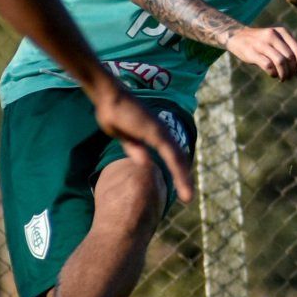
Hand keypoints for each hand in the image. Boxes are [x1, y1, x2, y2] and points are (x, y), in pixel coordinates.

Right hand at [91, 84, 194, 202]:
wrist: (107, 98)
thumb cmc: (114, 114)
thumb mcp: (126, 137)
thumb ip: (136, 149)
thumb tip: (145, 162)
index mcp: (156, 135)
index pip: (172, 157)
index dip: (178, 173)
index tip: (181, 189)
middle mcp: (163, 133)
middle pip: (179, 160)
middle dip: (184, 180)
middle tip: (188, 199)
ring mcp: (160, 131)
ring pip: (178, 159)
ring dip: (184, 179)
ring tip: (188, 197)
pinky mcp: (155, 131)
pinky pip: (169, 152)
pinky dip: (177, 168)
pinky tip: (181, 180)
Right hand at [224, 25, 296, 80]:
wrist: (237, 36)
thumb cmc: (261, 42)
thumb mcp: (276, 39)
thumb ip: (288, 49)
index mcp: (282, 32)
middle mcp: (273, 35)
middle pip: (290, 57)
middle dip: (293, 70)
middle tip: (291, 77)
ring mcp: (261, 43)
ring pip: (280, 61)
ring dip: (284, 73)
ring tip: (283, 78)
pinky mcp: (252, 52)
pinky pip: (268, 65)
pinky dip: (273, 73)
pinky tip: (273, 74)